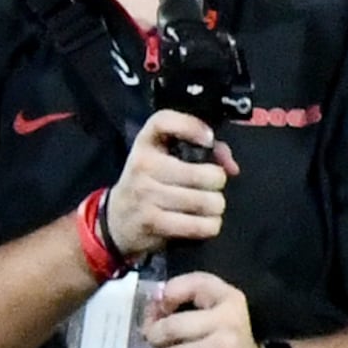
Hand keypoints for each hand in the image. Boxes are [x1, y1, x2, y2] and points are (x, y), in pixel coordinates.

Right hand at [102, 109, 235, 259]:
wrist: (116, 221)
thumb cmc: (152, 183)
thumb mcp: (166, 159)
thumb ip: (203, 151)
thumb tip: (231, 167)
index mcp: (146, 143)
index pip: (163, 121)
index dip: (191, 126)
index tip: (209, 139)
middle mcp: (143, 164)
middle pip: (202, 173)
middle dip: (218, 181)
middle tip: (212, 186)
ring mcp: (145, 194)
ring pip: (205, 201)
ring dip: (215, 206)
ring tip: (209, 206)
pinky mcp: (151, 222)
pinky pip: (198, 225)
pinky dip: (209, 225)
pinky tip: (204, 223)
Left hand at [142, 271, 274, 347]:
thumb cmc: (227, 347)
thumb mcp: (216, 316)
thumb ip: (186, 301)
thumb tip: (153, 302)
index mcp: (230, 299)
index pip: (194, 283)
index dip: (168, 294)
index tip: (161, 309)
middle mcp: (229, 321)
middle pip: (171, 326)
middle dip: (153, 337)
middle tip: (153, 343)